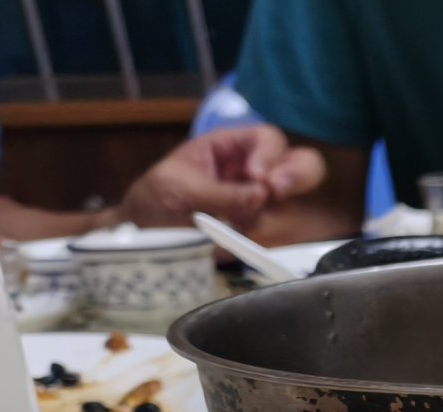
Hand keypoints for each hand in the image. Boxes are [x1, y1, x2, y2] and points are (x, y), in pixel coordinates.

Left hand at [121, 125, 326, 230]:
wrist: (142, 241)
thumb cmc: (153, 202)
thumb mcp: (178, 189)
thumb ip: (220, 192)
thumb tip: (262, 195)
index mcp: (229, 149)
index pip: (267, 139)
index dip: (270, 154)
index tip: (258, 178)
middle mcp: (252, 175)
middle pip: (300, 165)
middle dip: (297, 176)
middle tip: (277, 192)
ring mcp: (259, 206)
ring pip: (293, 205)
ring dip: (273, 215)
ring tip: (236, 226)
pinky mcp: (258, 235)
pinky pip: (278, 238)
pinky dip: (262, 241)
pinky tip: (234, 241)